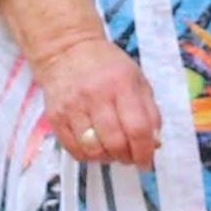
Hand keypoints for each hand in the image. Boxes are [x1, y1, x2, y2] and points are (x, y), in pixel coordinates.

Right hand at [30, 26, 153, 167]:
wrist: (67, 50)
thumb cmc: (106, 65)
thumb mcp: (137, 79)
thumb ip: (149, 111)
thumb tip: (154, 143)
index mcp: (122, 84)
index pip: (137, 128)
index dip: (145, 151)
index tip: (147, 160)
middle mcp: (96, 96)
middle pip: (115, 143)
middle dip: (127, 157)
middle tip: (130, 157)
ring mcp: (73, 107)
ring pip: (94, 150)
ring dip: (108, 158)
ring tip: (112, 150)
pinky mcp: (56, 117)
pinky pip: (74, 150)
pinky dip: (88, 156)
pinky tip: (95, 147)